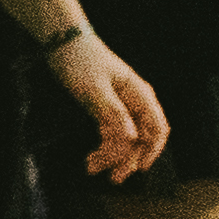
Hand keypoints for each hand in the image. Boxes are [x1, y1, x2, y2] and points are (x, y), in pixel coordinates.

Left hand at [54, 30, 166, 183]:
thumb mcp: (94, 89)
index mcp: (139, 95)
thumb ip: (113, 113)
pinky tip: (91, 158)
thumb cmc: (79, 61)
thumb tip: (132, 137)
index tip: (139, 169)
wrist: (60, 40)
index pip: (157, 129)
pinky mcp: (107, 107)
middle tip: (112, 177)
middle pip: (141, 138)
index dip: (152, 151)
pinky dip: (103, 146)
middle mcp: (135, 101)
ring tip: (91, 168)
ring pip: (125, 138)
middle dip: (128, 159)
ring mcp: (121, 104)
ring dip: (113, 156)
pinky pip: (112, 132)